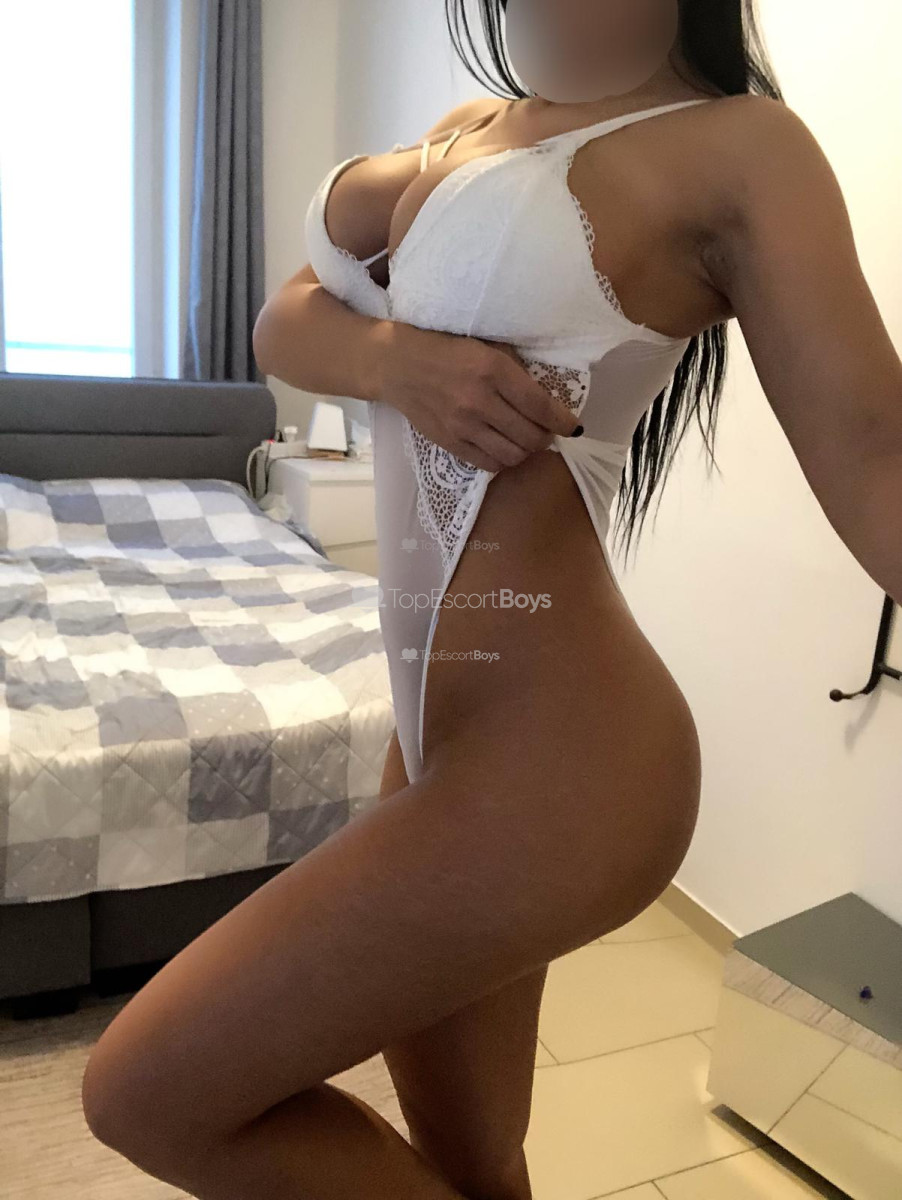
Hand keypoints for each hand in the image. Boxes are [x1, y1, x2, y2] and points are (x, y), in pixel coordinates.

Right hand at [375, 324, 580, 472]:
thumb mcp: (486, 347)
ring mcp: (463, 426)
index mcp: (493, 370)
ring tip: (525, 441)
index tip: (574, 427)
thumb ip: (515, 370)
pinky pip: (489, 464)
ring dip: (526, 451)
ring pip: (513, 455)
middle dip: (546, 438)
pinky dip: (504, 460)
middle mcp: (480, 401)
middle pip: (531, 436)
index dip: (562, 421)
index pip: (540, 405)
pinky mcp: (450, 443)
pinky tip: (503, 448)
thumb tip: (545, 397)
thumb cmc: (446, 349)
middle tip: (546, 432)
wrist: (397, 365)